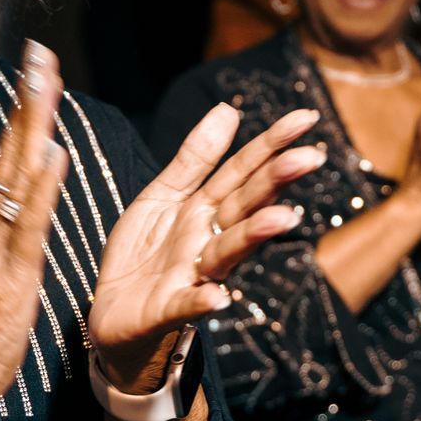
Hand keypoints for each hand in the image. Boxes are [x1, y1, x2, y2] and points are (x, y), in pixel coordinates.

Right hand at [0, 40, 72, 411]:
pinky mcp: (13, 271)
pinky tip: (56, 155)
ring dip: (35, 126)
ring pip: (20, 174)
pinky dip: (43, 187)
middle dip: (28, 99)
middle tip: (40, 51)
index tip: (35, 66)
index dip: (22, 108)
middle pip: (11, 148)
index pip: (5, 150)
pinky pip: (30, 222)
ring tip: (47, 82)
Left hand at [87, 104, 324, 392]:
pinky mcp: (168, 309)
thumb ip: (195, 159)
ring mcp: (193, 275)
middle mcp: (209, 239)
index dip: (272, 144)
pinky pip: (187, 304)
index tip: (306, 118)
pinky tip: (218, 296)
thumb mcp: (164, 195)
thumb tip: (229, 109)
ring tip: (283, 218)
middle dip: (275, 182)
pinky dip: (202, 301)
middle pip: (244, 206)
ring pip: (227, 251)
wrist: (112, 310)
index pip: (244, 170)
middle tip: (308, 158)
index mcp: (206, 208)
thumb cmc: (144, 252)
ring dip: (254, 235)